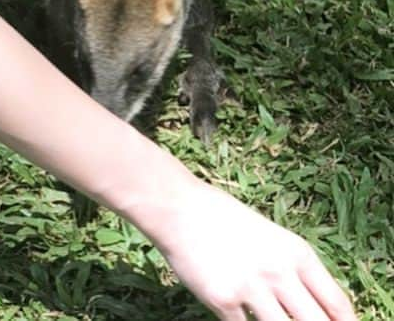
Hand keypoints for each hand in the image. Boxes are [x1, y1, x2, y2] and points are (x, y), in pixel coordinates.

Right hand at [152, 182, 355, 320]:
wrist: (179, 207)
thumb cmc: (225, 220)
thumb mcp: (271, 239)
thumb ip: (294, 271)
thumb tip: (317, 310)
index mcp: (297, 254)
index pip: (338, 305)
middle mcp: (279, 272)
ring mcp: (251, 288)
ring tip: (269, 320)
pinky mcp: (223, 301)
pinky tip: (240, 317)